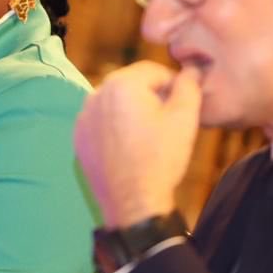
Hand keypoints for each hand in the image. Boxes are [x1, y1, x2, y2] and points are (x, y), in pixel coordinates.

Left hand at [75, 61, 201, 226]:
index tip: (182, 104)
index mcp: (121, 84)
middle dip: (151, 97)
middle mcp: (96, 95)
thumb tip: (192, 69)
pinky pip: (101, 122)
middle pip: (132, 84)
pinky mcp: (79, 137)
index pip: (153, 70)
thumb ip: (189, 85)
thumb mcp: (185, 119)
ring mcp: (83, 117)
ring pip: (116, 103)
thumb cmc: (160, 160)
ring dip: (132, 111)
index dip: (173, 84)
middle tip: (167, 122)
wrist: (133, 204)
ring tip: (149, 137)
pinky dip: (115, 127)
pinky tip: (130, 147)